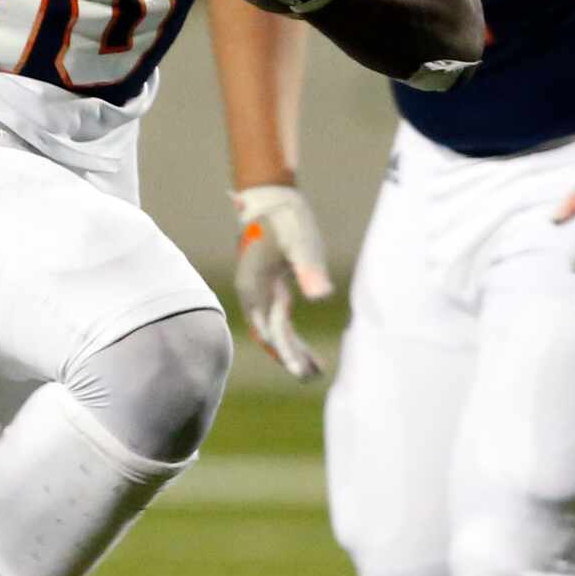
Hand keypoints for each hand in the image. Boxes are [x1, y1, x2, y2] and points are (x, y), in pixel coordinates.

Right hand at [231, 183, 330, 380]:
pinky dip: (285, 334)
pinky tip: (300, 343)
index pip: (274, 330)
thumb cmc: (287, 219)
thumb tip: (323, 297)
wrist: (267, 198)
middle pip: (270, 335)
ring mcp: (255, 290)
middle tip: (313, 377)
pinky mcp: (262, 286)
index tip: (304, 374)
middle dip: (290, 357)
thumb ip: (310, 270)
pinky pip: (272, 318)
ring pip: (269, 329)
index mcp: (256, 286)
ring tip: (313, 368)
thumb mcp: (301, 242)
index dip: (289, 354)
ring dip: (288, 349)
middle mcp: (251, 293)